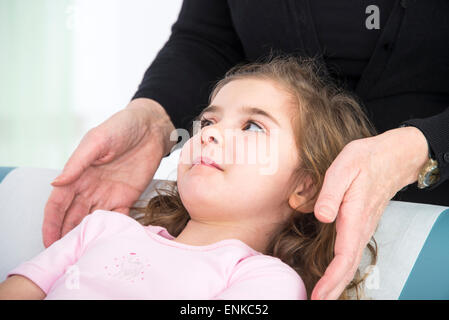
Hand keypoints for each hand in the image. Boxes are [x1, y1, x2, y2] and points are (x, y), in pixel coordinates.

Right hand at [43, 98, 176, 247]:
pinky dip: (111, 230)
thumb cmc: (121, 128)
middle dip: (65, 235)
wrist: (151, 128)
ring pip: (92, 220)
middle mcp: (90, 187)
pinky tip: (107, 242)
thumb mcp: (97, 141)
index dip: (51, 222)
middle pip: (73, 216)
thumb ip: (77, 163)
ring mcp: (108, 193)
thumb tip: (56, 183)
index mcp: (78, 174)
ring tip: (83, 253)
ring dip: (86, 236)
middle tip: (64, 254)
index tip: (48, 241)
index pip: (59, 203)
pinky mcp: (127, 197)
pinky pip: (117, 217)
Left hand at [310, 126, 428, 299]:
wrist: (393, 157)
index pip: (343, 257)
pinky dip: (341, 268)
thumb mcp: (344, 168)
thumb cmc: (366, 160)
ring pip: (351, 262)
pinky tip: (333, 273)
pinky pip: (351, 252)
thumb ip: (331, 193)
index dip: (331, 279)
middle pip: (348, 266)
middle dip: (333, 289)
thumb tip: (322, 217)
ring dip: (337, 281)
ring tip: (322, 295)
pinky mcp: (361, 224)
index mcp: (354, 217)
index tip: (319, 295)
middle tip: (316, 303)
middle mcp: (361, 227)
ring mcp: (363, 227)